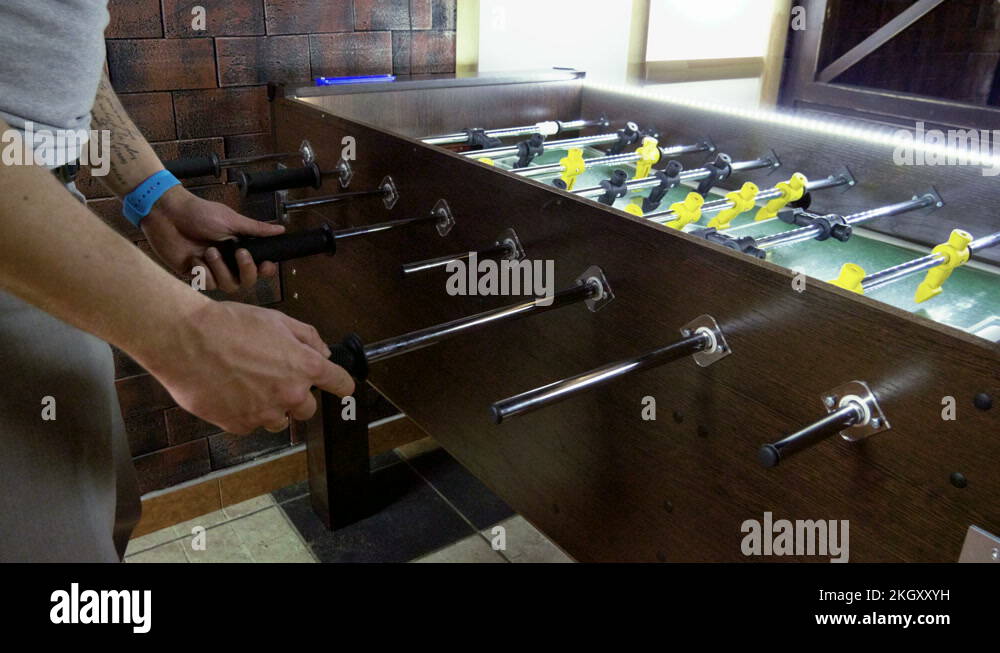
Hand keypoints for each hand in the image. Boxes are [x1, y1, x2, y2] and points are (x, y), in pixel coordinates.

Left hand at [141, 185, 285, 291]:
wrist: (168, 215)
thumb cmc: (198, 213)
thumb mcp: (231, 220)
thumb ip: (256, 229)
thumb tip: (281, 229)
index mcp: (239, 248)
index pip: (259, 267)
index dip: (265, 270)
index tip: (265, 264)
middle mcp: (227, 261)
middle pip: (246, 281)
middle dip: (245, 269)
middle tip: (238, 252)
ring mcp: (211, 269)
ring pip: (227, 285)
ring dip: (220, 268)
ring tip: (208, 251)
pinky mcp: (194, 274)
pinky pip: (207, 284)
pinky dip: (202, 271)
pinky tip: (194, 258)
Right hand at [144, 299, 354, 433]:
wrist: (185, 339)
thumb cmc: (229, 325)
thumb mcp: (277, 319)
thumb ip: (307, 337)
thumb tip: (324, 352)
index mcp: (305, 367)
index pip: (340, 384)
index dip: (340, 383)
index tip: (339, 385)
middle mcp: (290, 395)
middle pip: (308, 408)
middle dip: (296, 395)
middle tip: (272, 377)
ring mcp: (265, 413)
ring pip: (279, 419)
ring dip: (270, 407)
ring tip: (246, 384)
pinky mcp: (240, 425)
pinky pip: (250, 424)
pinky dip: (243, 412)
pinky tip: (229, 391)